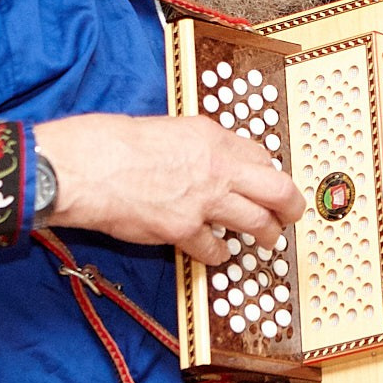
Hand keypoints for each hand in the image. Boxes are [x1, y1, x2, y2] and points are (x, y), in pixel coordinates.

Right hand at [32, 113, 304, 265]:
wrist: (89, 166)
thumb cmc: (114, 144)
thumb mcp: (167, 128)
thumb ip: (195, 145)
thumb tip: (209, 159)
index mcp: (211, 136)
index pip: (260, 155)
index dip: (268, 172)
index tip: (269, 181)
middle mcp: (217, 167)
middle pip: (277, 189)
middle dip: (292, 206)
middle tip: (293, 214)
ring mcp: (204, 201)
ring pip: (257, 222)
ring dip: (266, 234)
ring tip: (267, 240)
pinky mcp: (185, 230)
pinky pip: (216, 248)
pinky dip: (218, 254)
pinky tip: (216, 254)